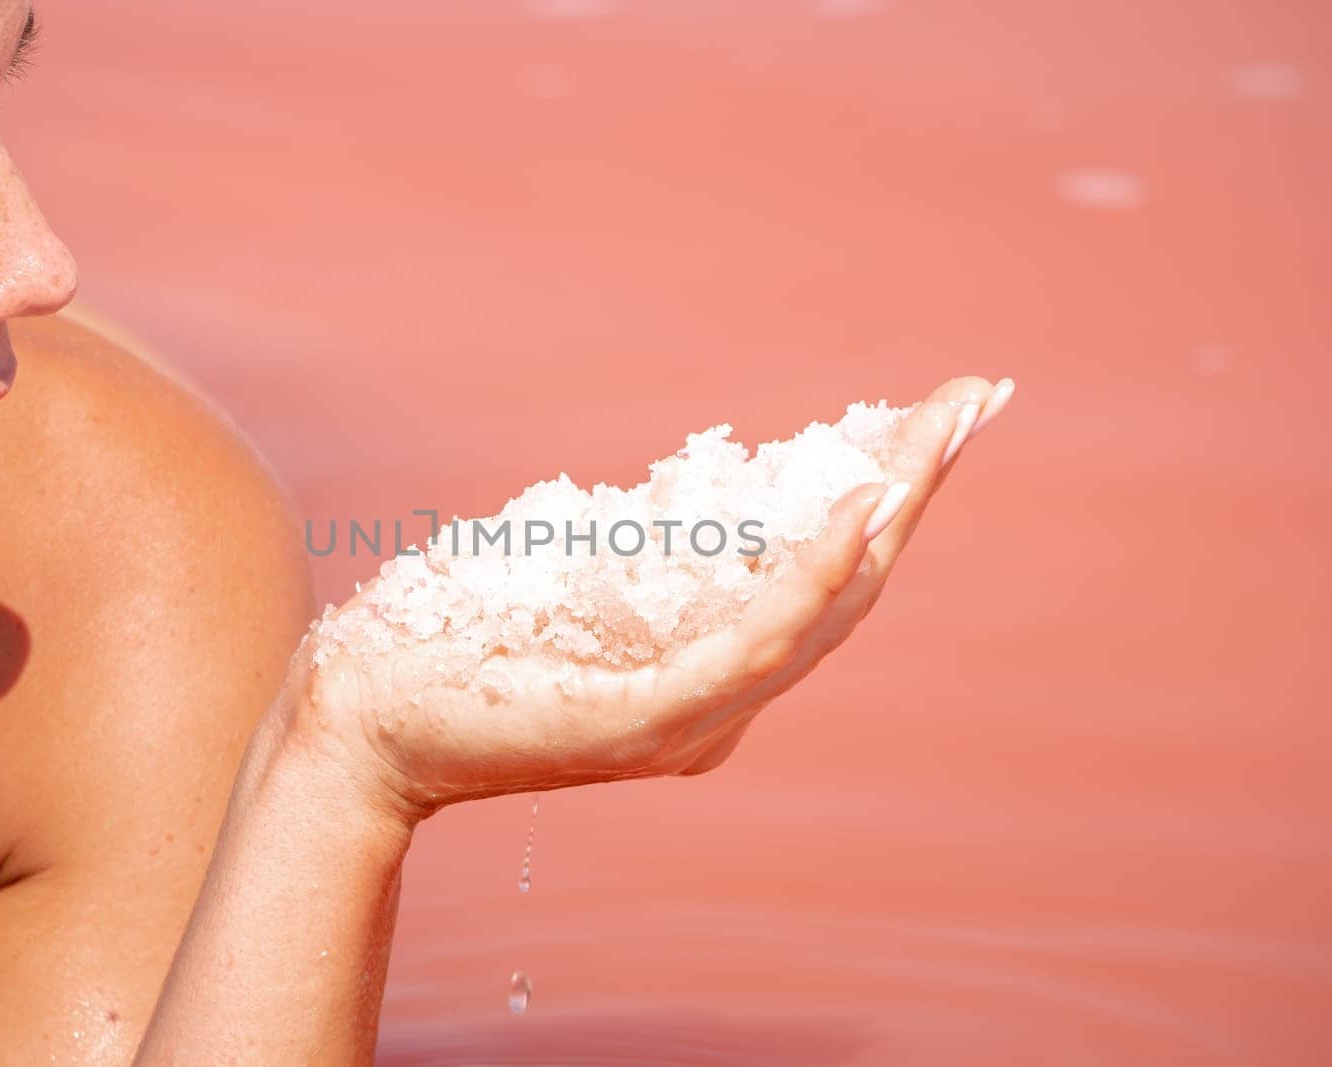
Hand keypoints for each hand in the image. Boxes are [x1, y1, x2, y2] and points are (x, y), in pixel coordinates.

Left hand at [283, 376, 1012, 823]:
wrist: (360, 722)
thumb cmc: (455, 639)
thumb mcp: (575, 583)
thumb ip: (653, 565)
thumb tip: (705, 498)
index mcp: (708, 680)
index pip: (821, 585)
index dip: (886, 504)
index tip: (933, 418)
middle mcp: (718, 709)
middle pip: (845, 595)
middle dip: (913, 492)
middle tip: (974, 401)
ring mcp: (687, 724)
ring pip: (820, 617)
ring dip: (887, 519)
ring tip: (937, 435)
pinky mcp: (641, 725)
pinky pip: (749, 648)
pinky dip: (810, 581)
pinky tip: (854, 513)